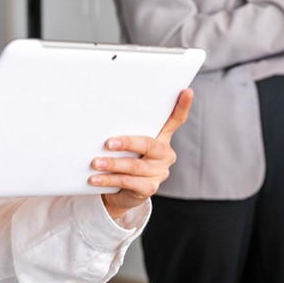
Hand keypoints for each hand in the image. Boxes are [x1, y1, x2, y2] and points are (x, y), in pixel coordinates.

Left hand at [96, 89, 192, 218]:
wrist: (120, 191)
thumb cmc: (122, 159)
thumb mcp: (126, 144)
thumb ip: (124, 131)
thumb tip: (101, 120)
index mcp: (162, 137)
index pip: (176, 120)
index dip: (183, 106)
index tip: (187, 91)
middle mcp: (164, 153)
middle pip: (149, 144)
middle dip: (127, 143)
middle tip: (108, 143)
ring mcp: (159, 171)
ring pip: (135, 166)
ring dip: (113, 164)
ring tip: (96, 162)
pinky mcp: (150, 187)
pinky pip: (129, 182)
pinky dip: (110, 179)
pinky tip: (96, 178)